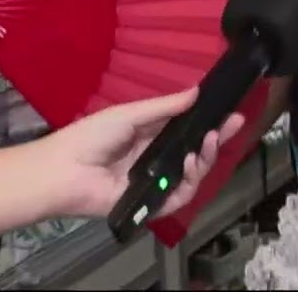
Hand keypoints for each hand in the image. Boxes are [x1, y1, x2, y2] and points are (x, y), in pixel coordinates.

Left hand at [36, 87, 245, 218]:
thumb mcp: (130, 114)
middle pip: (196, 153)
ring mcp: (156, 183)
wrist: (64, 170)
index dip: (209, 122)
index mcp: (151, 137)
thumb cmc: (91, 137)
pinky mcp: (151, 205)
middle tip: (233, 124)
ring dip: (205, 158)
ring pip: (192, 175)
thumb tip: (196, 92)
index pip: (187, 130)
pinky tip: (188, 163)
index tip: (230, 111)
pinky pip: (179, 198)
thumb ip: (164, 107)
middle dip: (216, 139)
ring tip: (208, 141)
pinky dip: (189, 182)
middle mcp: (157, 160)